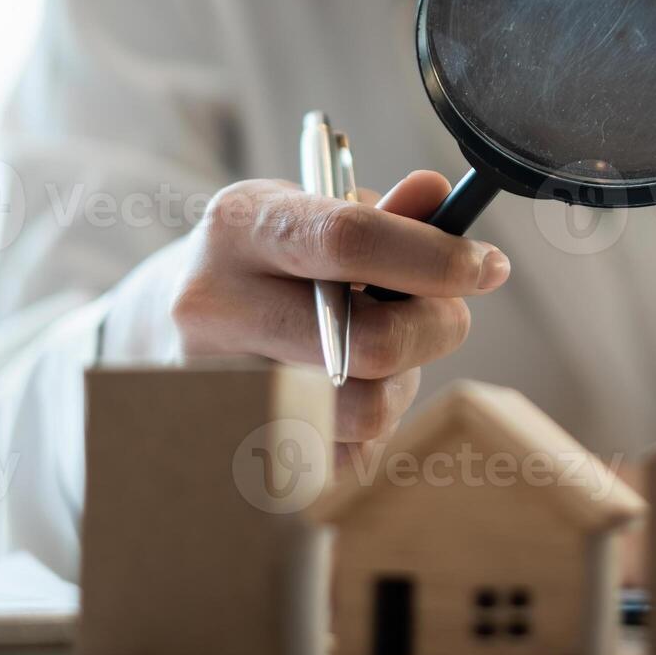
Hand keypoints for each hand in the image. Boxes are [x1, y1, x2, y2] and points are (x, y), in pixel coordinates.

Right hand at [106, 170, 510, 441]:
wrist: (168, 325)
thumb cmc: (269, 261)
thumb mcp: (310, 211)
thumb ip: (382, 212)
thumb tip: (440, 195)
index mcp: (238, 226)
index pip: (349, 240)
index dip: (436, 258)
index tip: (487, 266)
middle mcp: (213, 304)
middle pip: (368, 341)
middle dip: (436, 328)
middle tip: (446, 315)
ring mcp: (215, 384)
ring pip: (364, 410)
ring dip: (403, 384)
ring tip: (385, 357)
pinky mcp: (233, 449)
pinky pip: (346, 459)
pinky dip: (372, 429)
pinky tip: (350, 394)